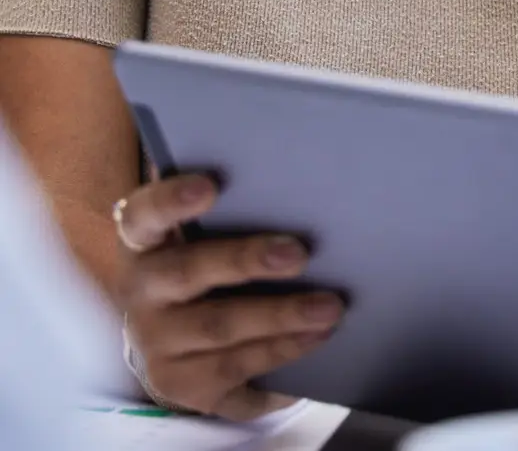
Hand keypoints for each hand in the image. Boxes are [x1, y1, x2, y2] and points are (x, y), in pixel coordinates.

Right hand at [115, 174, 343, 419]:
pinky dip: (281, 352)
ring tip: (330, 307)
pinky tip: (317, 338)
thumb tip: (298, 179)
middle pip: (187, 272)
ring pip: (219, 328)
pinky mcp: (182, 384)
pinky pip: (236, 369)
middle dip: (246, 261)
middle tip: (299, 254)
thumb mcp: (206, 238)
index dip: (171, 200)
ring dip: (280, 316)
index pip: (143, 214)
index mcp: (144, 244)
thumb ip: (236, 210)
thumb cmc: (208, 268)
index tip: (209, 186)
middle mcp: (141, 293)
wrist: (177, 344)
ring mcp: (157, 344)